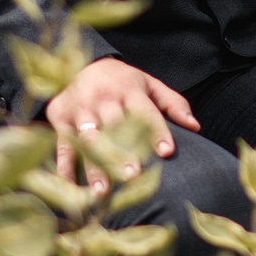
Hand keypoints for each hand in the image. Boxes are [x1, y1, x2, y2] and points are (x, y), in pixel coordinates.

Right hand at [45, 56, 200, 182]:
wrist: (84, 64)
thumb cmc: (124, 82)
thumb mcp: (150, 85)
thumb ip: (173, 104)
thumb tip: (195, 126)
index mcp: (128, 89)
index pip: (145, 112)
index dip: (157, 131)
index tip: (167, 152)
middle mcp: (102, 97)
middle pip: (114, 127)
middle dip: (122, 151)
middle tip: (133, 175)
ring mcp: (79, 107)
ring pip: (87, 139)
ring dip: (94, 165)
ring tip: (103, 191)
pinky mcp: (59, 117)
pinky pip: (62, 145)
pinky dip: (65, 167)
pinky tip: (71, 189)